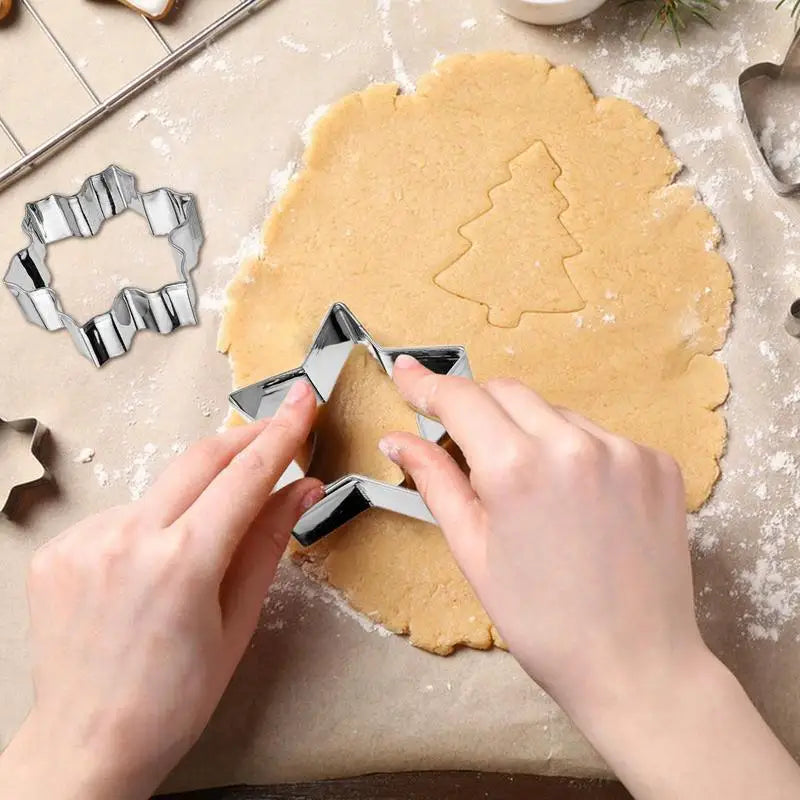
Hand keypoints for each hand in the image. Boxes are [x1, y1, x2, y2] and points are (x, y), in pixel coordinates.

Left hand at [0, 380, 320, 799]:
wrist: (89, 742)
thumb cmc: (172, 700)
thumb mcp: (237, 622)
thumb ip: (268, 543)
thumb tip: (301, 490)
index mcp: (183, 563)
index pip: (246, 476)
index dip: (282, 434)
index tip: (301, 404)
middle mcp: (128, 539)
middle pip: (201, 458)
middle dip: (245, 439)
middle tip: (276, 431)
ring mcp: (85, 540)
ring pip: (162, 489)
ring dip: (195, 495)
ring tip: (204, 542)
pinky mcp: (60, 547)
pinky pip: (123, 513)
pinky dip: (151, 524)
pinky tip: (153, 564)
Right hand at [380, 355, 799, 799]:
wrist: (636, 665)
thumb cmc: (542, 620)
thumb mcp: (473, 551)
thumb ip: (435, 481)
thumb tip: (397, 439)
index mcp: (516, 468)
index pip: (460, 398)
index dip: (426, 384)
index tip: (405, 372)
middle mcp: (573, 444)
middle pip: (506, 392)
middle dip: (477, 409)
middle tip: (463, 445)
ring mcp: (624, 449)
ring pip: (554, 413)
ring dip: (529, 433)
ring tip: (533, 493)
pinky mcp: (657, 462)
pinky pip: (599, 436)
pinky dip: (576, 453)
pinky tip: (578, 501)